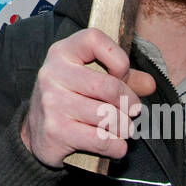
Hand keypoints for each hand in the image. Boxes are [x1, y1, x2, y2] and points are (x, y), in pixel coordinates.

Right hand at [20, 28, 155, 167]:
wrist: (36, 131)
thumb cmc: (71, 98)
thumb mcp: (91, 78)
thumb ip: (123, 78)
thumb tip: (150, 84)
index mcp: (62, 53)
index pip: (94, 39)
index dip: (118, 57)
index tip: (121, 74)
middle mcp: (52, 74)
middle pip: (108, 87)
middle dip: (129, 102)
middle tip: (132, 111)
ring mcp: (52, 103)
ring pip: (107, 116)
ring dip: (123, 127)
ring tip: (122, 128)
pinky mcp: (55, 131)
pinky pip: (101, 140)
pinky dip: (116, 146)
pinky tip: (115, 145)